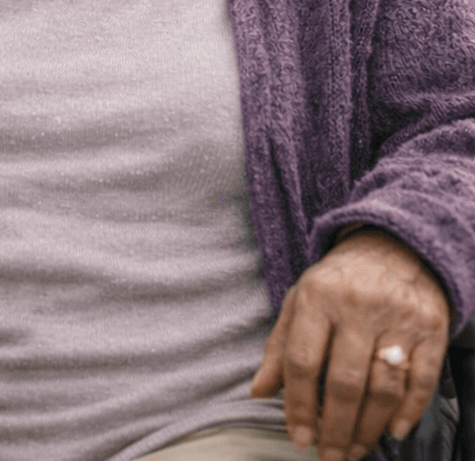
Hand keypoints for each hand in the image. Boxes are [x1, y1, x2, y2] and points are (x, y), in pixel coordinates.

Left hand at [252, 228, 449, 459]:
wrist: (392, 248)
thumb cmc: (338, 283)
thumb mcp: (301, 302)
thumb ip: (280, 347)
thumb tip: (258, 392)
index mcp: (318, 297)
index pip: (302, 361)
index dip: (298, 406)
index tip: (299, 438)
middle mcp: (357, 307)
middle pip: (344, 382)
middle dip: (335, 428)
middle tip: (329, 455)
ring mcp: (396, 317)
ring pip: (383, 388)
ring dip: (368, 429)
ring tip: (355, 449)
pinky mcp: (430, 328)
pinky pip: (421, 380)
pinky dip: (409, 412)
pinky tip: (393, 431)